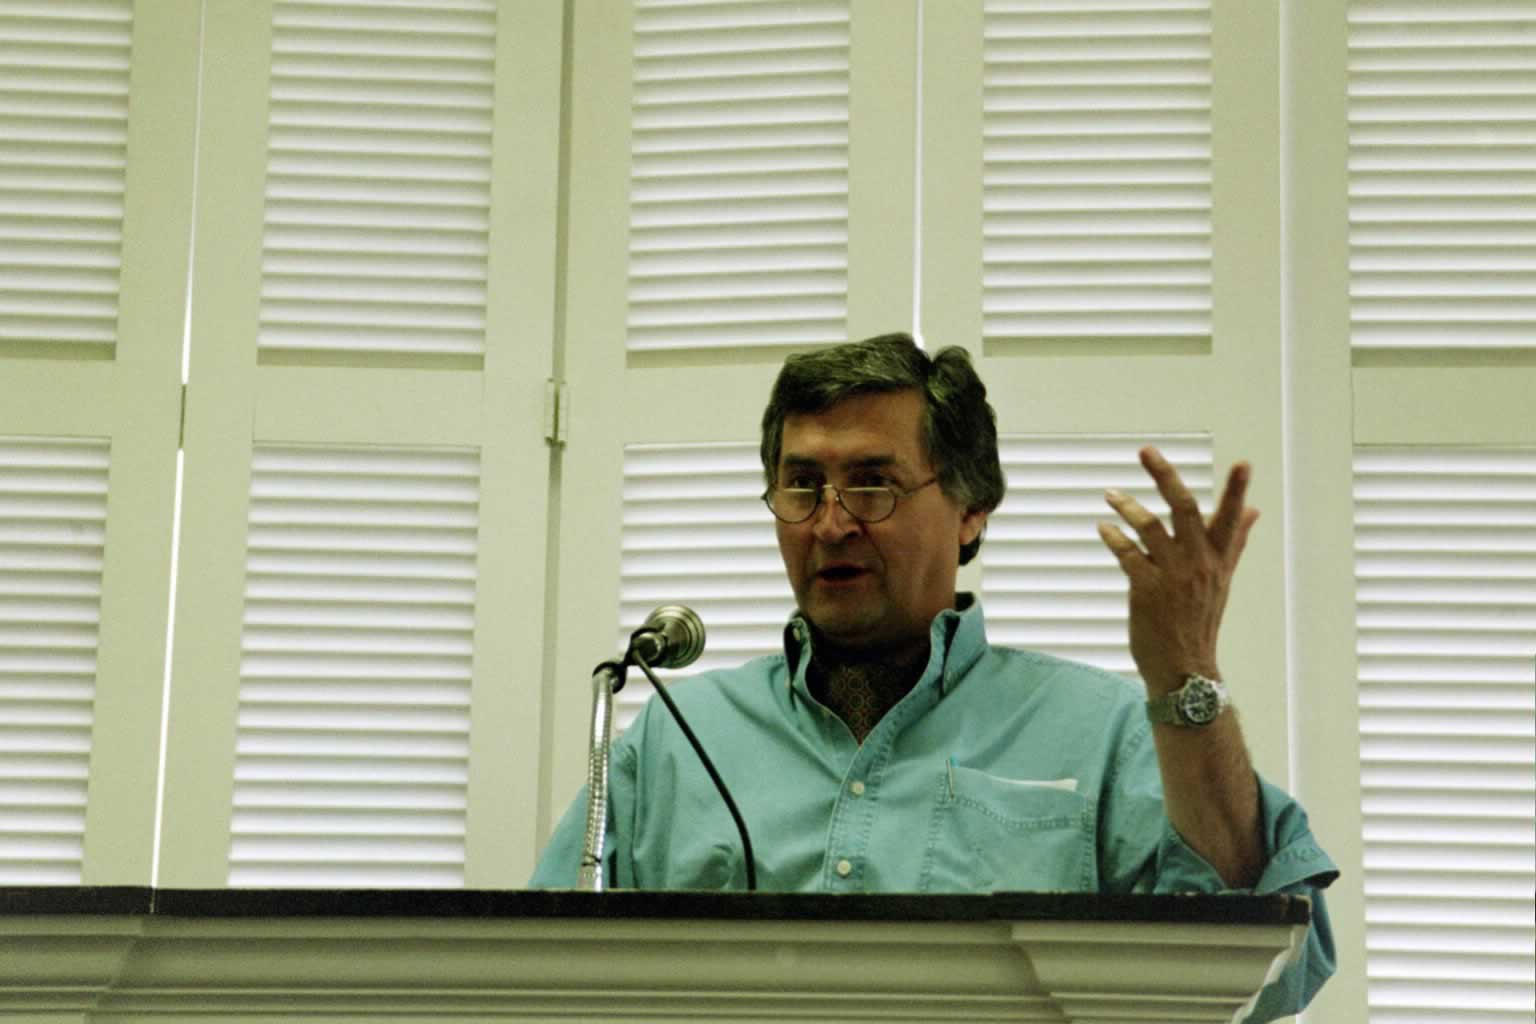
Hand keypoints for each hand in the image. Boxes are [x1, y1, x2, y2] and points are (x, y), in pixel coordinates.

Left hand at [1097, 447, 1259, 695]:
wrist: (1184, 668)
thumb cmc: (1200, 620)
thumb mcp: (1222, 580)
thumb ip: (1235, 542)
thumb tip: (1255, 511)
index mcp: (1217, 559)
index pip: (1231, 519)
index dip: (1237, 491)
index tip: (1244, 463)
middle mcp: (1198, 563)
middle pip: (1184, 509)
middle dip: (1165, 476)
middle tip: (1146, 451)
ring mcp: (1173, 576)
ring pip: (1150, 527)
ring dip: (1127, 506)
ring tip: (1110, 495)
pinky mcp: (1147, 589)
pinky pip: (1128, 554)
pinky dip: (1114, 537)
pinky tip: (1104, 528)